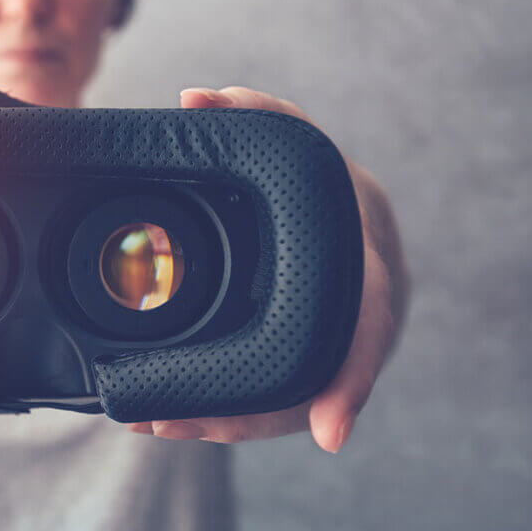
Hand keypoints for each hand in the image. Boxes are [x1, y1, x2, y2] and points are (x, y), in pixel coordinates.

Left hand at [126, 86, 409, 452]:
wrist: (347, 213)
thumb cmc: (316, 177)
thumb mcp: (294, 139)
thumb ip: (256, 113)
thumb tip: (196, 99)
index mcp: (367, 248)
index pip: (370, 317)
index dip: (353, 377)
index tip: (328, 431)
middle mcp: (363, 300)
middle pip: (314, 380)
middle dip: (251, 414)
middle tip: (173, 423)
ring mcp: (342, 333)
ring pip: (292, 396)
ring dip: (228, 419)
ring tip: (161, 423)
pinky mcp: (317, 352)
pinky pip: (280, 392)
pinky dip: (233, 410)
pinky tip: (179, 416)